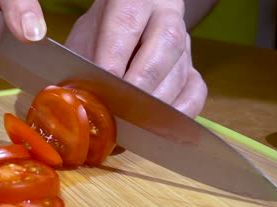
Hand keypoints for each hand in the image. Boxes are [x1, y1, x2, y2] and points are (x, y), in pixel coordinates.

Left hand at [64, 0, 207, 116]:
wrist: (121, 33)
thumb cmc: (99, 39)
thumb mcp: (84, 42)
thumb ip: (82, 65)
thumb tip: (81, 100)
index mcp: (132, 0)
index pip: (126, 21)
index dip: (115, 55)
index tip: (104, 86)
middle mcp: (165, 16)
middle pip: (166, 42)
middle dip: (142, 81)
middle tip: (122, 108)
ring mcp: (183, 43)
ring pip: (181, 69)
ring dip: (156, 102)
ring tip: (134, 122)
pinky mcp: (192, 70)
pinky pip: (195, 92)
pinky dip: (178, 113)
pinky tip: (158, 125)